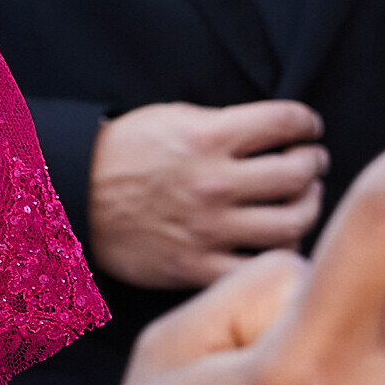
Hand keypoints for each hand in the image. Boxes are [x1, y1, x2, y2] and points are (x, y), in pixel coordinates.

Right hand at [85, 97, 327, 288]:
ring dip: (308, 207)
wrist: (71, 198)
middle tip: (312, 163)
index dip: (307, 122)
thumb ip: (223, 124)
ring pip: (291, 222)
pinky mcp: (196, 265)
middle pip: (298, 173)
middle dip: (314, 164)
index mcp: (208, 136)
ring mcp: (208, 228)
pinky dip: (279, 256)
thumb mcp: (170, 118)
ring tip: (303, 200)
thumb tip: (273, 132)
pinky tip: (279, 242)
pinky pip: (257, 267)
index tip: (309, 128)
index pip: (286, 121)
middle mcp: (215, 182)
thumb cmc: (121, 154)